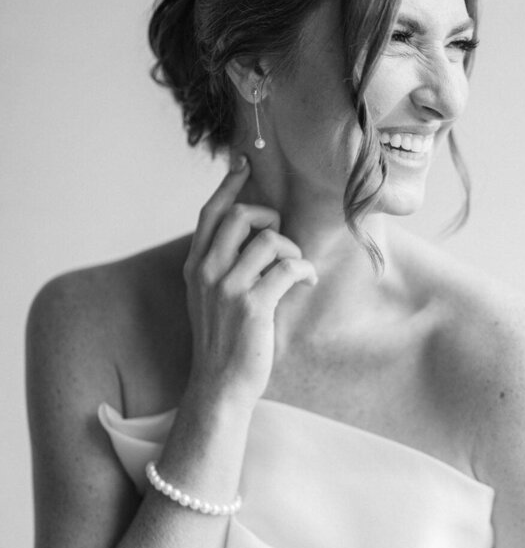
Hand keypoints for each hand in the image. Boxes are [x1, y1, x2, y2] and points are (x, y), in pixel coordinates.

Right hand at [182, 159, 316, 409]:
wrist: (219, 385)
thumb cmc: (224, 341)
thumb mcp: (210, 297)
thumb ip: (222, 264)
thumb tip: (252, 232)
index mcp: (195, 265)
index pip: (211, 213)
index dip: (230, 184)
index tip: (245, 162)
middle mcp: (207, 271)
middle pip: (242, 215)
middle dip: (270, 219)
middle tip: (281, 241)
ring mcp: (227, 288)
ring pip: (270, 239)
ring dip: (292, 250)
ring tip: (295, 271)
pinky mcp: (252, 305)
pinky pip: (288, 267)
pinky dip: (304, 271)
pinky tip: (305, 283)